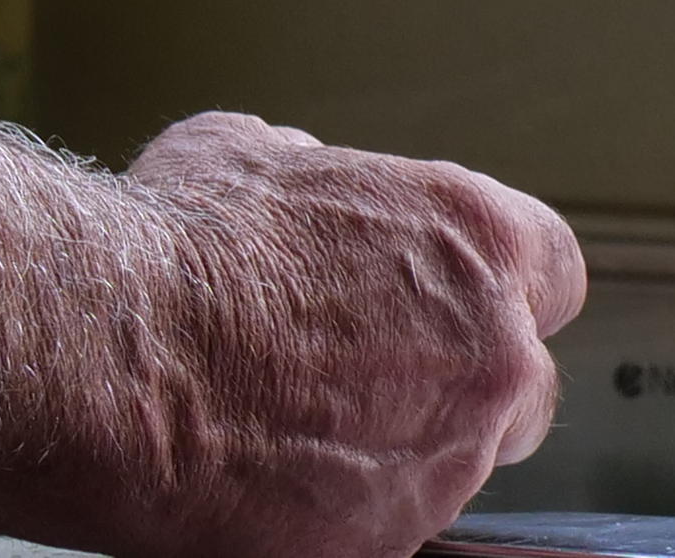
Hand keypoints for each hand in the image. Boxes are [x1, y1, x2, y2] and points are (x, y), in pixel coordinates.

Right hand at [101, 111, 583, 557]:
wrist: (120, 359)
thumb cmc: (178, 247)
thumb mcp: (245, 155)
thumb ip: (309, 173)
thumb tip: (305, 175)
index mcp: (475, 240)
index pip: (554, 271)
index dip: (500, 289)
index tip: (458, 303)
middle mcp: (492, 351)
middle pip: (523, 385)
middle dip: (464, 385)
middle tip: (373, 380)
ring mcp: (452, 458)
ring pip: (459, 467)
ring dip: (403, 454)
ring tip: (301, 433)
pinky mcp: (394, 542)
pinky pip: (393, 528)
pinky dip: (349, 512)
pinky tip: (277, 482)